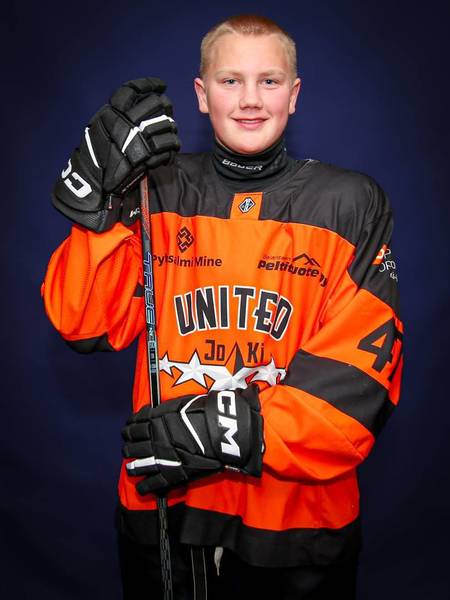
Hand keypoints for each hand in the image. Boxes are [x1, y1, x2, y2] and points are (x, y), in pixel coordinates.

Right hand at [52, 77, 179, 231]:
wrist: (92, 181)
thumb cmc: (97, 155)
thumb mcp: (101, 127)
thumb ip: (119, 114)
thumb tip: (144, 100)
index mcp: (110, 113)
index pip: (132, 90)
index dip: (149, 84)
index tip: (160, 85)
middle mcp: (123, 122)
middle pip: (154, 104)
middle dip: (166, 106)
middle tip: (168, 112)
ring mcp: (135, 140)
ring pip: (165, 125)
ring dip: (171, 130)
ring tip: (170, 135)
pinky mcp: (144, 158)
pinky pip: (167, 148)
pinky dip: (172, 149)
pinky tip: (169, 153)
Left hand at [122, 385, 263, 495]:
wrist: (220, 430)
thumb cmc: (204, 412)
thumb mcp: (180, 404)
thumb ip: (162, 410)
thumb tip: (149, 412)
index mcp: (155, 420)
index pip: (133, 425)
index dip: (128, 429)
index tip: (128, 431)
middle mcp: (153, 439)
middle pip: (132, 446)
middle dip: (129, 448)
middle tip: (129, 449)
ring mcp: (161, 458)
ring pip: (138, 465)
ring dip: (132, 466)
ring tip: (131, 468)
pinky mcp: (172, 474)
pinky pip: (152, 483)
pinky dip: (144, 486)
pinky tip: (141, 487)